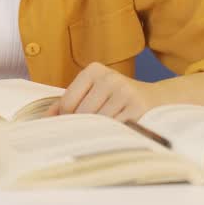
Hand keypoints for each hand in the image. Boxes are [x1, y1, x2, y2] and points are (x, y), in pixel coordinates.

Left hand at [44, 62, 166, 121]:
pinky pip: (115, 128)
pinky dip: (113, 134)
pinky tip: (118, 133)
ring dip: (99, 132)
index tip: (71, 127)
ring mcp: (124, 91)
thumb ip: (70, 101)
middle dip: (84, 127)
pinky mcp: (137, 106)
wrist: (159, 99)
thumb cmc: (119, 98)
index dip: (66, 119)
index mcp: (94, 70)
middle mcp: (109, 77)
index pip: (67, 102)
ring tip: (106, 131)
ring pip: (98, 122)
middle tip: (91, 132)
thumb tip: (45, 118)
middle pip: (81, 114)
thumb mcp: (95, 91)